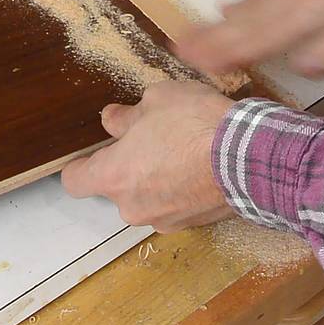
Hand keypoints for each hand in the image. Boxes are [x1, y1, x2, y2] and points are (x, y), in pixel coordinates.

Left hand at [61, 81, 234, 232]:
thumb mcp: (156, 100)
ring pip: (147, 198)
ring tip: (181, 150)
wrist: (249, 156)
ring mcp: (163, 219)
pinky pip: (175, 205)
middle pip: (116, 188)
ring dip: (156, 179)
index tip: (88, 156)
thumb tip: (113, 119)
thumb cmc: (196, 125)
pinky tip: (199, 166)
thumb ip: (127, 115)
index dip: (79, 167)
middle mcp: (132, 206)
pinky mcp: (192, 224)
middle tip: (150, 139)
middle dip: (129, 166)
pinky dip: (181, 190)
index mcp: (114, 175)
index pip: (75, 182)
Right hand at [176, 0, 323, 77]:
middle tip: (177, 49)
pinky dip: (239, 6)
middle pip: (245, 21)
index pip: (259, 37)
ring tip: (189, 34)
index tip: (194, 61)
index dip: (226, 51)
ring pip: (250, 6)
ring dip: (217, 24)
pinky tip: (226, 11)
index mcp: (311, 10)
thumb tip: (298, 65)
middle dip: (210, 37)